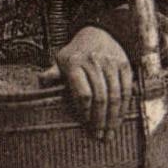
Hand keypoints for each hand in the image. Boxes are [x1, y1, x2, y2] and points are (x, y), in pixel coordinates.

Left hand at [40, 25, 133, 139]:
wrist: (98, 32)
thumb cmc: (76, 53)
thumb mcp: (60, 60)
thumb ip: (53, 73)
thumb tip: (41, 81)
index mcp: (74, 63)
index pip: (82, 93)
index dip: (85, 111)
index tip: (85, 123)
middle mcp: (94, 62)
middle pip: (100, 97)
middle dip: (100, 120)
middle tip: (99, 136)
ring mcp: (111, 63)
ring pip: (115, 96)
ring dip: (113, 118)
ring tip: (109, 133)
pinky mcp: (125, 65)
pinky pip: (126, 89)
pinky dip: (124, 107)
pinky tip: (119, 119)